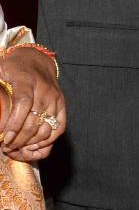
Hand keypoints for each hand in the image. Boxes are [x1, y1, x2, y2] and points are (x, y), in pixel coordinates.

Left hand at [0, 47, 65, 161]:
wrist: (35, 60)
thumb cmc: (13, 68)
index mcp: (27, 80)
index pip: (23, 103)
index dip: (14, 123)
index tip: (5, 138)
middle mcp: (45, 91)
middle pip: (34, 121)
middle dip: (19, 140)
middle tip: (6, 147)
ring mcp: (56, 99)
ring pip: (47, 128)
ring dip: (30, 144)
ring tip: (16, 148)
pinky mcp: (62, 105)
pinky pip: (59, 128)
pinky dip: (47, 141)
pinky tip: (33, 146)